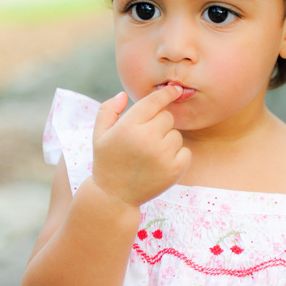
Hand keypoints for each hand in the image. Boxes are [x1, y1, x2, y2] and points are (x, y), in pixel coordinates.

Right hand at [91, 86, 191, 207]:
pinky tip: (160, 164)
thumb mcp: (99, 134)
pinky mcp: (175, 169)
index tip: (176, 88)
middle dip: (159, 124)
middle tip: (145, 139)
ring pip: (176, 135)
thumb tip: (124, 94)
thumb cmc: (107, 160)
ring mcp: (162, 155)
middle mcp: (147, 138)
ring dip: (167, 141)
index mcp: (128, 126)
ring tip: (149, 155)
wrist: (114, 196)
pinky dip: (177, 156)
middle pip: (168, 117)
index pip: (154, 101)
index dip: (167, 93)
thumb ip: (108, 110)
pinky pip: (186, 151)